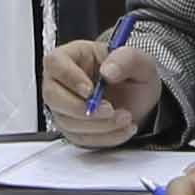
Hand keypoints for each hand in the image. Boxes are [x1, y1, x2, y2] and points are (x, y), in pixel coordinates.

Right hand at [42, 33, 160, 145]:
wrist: (142, 98)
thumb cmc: (134, 74)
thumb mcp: (139, 61)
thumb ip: (126, 59)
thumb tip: (107, 71)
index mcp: (74, 56)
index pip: (55, 62)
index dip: (69, 77)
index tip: (90, 90)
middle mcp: (63, 81)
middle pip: (53, 96)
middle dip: (81, 108)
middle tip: (109, 109)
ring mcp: (65, 106)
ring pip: (67, 121)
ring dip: (98, 125)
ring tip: (125, 118)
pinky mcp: (73, 128)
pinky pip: (80, 138)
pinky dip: (104, 137)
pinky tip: (122, 129)